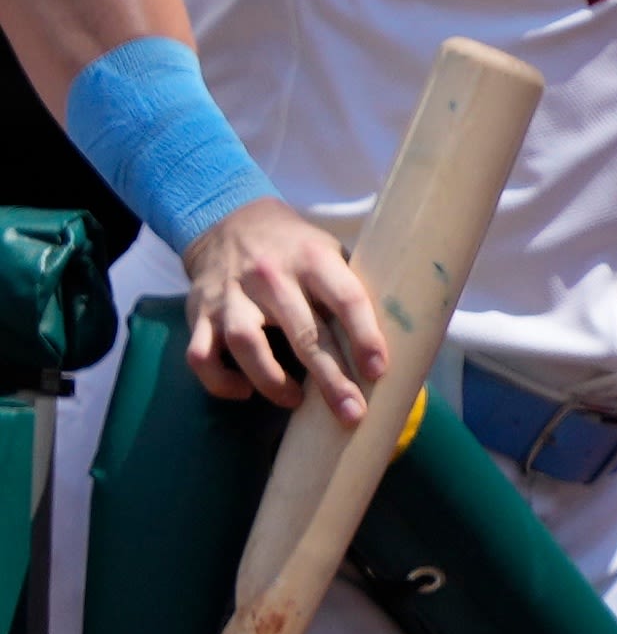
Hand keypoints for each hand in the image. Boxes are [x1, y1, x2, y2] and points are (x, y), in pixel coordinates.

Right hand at [181, 198, 385, 421]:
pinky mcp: (198, 313)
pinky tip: (242, 392)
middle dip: (329, 378)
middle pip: (302, 332)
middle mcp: (270, 275)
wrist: (229, 221)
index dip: (364, 335)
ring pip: (246, 343)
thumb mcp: (329, 253)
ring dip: (271, 380)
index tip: (379, 370)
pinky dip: (219, 381)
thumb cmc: (296, 250)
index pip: (345, 298)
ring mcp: (230, 295)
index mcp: (314, 258)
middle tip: (351, 412)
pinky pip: (200, 355)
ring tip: (294, 402)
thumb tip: (401, 341)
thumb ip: (352, 289)